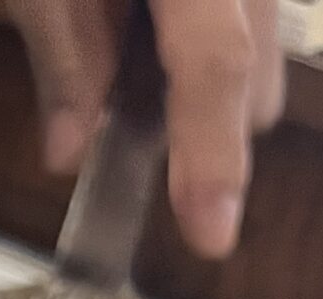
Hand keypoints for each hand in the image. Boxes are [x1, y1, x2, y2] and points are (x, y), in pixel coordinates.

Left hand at [11, 0, 284, 257]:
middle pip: (253, 81)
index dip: (212, 154)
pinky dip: (195, 61)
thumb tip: (67, 159)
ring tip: (121, 70)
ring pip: (259, 62)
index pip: (216, 66)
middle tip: (121, 147)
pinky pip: (245, 35)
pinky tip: (141, 42)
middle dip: (203, 136)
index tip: (210, 239)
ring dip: (199, 97)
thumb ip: (64, 58)